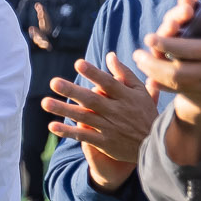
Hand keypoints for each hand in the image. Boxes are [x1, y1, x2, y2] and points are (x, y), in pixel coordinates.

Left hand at [41, 53, 156, 191]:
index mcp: (125, 96)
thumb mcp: (140, 92)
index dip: (94, 73)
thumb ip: (124, 74)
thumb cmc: (145, 112)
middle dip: (72, 91)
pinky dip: (68, 131)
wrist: (156, 144)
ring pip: (84, 117)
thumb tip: (109, 55)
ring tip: (45, 102)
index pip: (108, 83)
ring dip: (64, 110)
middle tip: (53, 82)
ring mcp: (109, 127)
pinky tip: (52, 126)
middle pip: (91, 99)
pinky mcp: (104, 142)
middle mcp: (116, 111)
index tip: (78, 64)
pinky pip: (83, 136)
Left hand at [135, 0, 200, 136]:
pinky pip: (185, 93)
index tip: (149, 36)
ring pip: (179, 87)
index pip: (190, 49)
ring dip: (156, 76)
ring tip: (141, 63)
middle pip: (178, 74)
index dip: (166, 43)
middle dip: (153, 65)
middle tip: (136, 54)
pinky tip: (153, 77)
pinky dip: (166, 87)